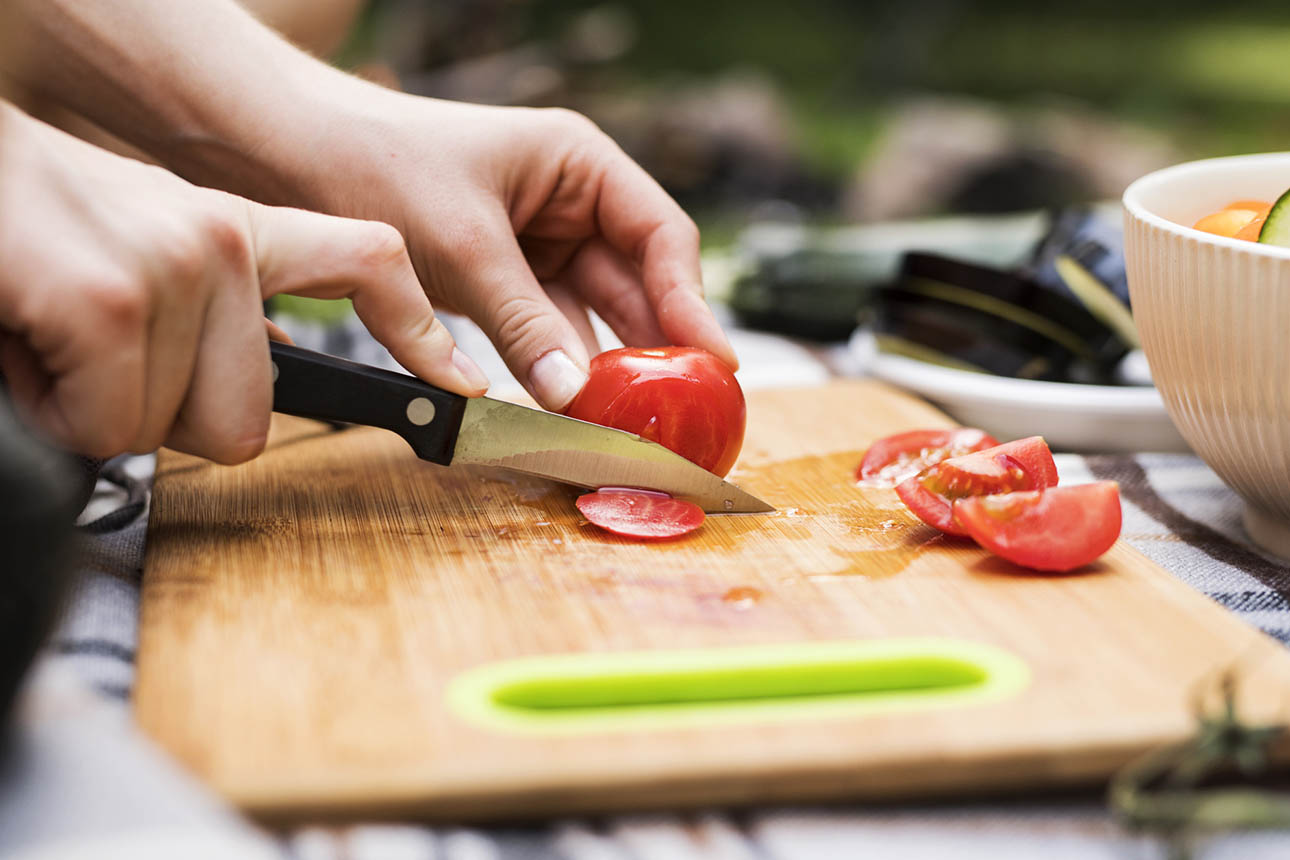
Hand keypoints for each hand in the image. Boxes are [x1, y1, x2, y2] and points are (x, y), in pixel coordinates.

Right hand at [0, 103, 486, 461]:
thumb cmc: (30, 227)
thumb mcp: (145, 255)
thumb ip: (217, 314)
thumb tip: (261, 379)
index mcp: (239, 230)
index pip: (368, 261)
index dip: (420, 331)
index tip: (462, 384)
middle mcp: (221, 240)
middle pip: (247, 421)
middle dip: (163, 420)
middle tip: (102, 365)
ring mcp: (174, 265)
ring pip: (168, 431)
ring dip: (96, 410)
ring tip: (56, 340)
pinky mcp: (111, 300)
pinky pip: (109, 429)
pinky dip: (55, 414)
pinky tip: (30, 346)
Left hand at [293, 94, 737, 410]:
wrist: (286, 157)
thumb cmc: (375, 161)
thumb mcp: (463, 244)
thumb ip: (524, 323)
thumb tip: (576, 394)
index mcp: (580, 164)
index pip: (660, 237)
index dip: (692, 303)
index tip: (714, 362)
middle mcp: (569, 204)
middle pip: (635, 285)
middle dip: (653, 348)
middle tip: (676, 412)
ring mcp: (537, 246)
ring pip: (591, 317)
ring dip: (604, 368)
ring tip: (629, 422)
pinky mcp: (502, 283)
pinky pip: (544, 333)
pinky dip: (554, 370)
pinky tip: (570, 410)